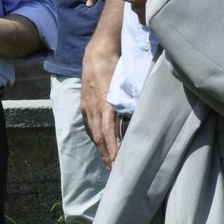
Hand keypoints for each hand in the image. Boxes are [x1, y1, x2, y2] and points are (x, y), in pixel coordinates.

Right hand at [80, 39, 120, 169]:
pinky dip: (94, 136)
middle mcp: (93, 108)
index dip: (111, 149)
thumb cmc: (114, 65)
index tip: (116, 162)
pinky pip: (88, 124)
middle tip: (113, 170)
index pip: (107, 133)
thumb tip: (139, 116)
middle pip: (98, 137)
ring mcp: (87, 106)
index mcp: (104, 104)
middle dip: (105, 154)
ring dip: (100, 148)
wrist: (96, 53)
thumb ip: (130, 100)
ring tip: (107, 161)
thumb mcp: (125, 83)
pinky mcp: (84, 104)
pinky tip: (99, 142)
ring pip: (92, 132)